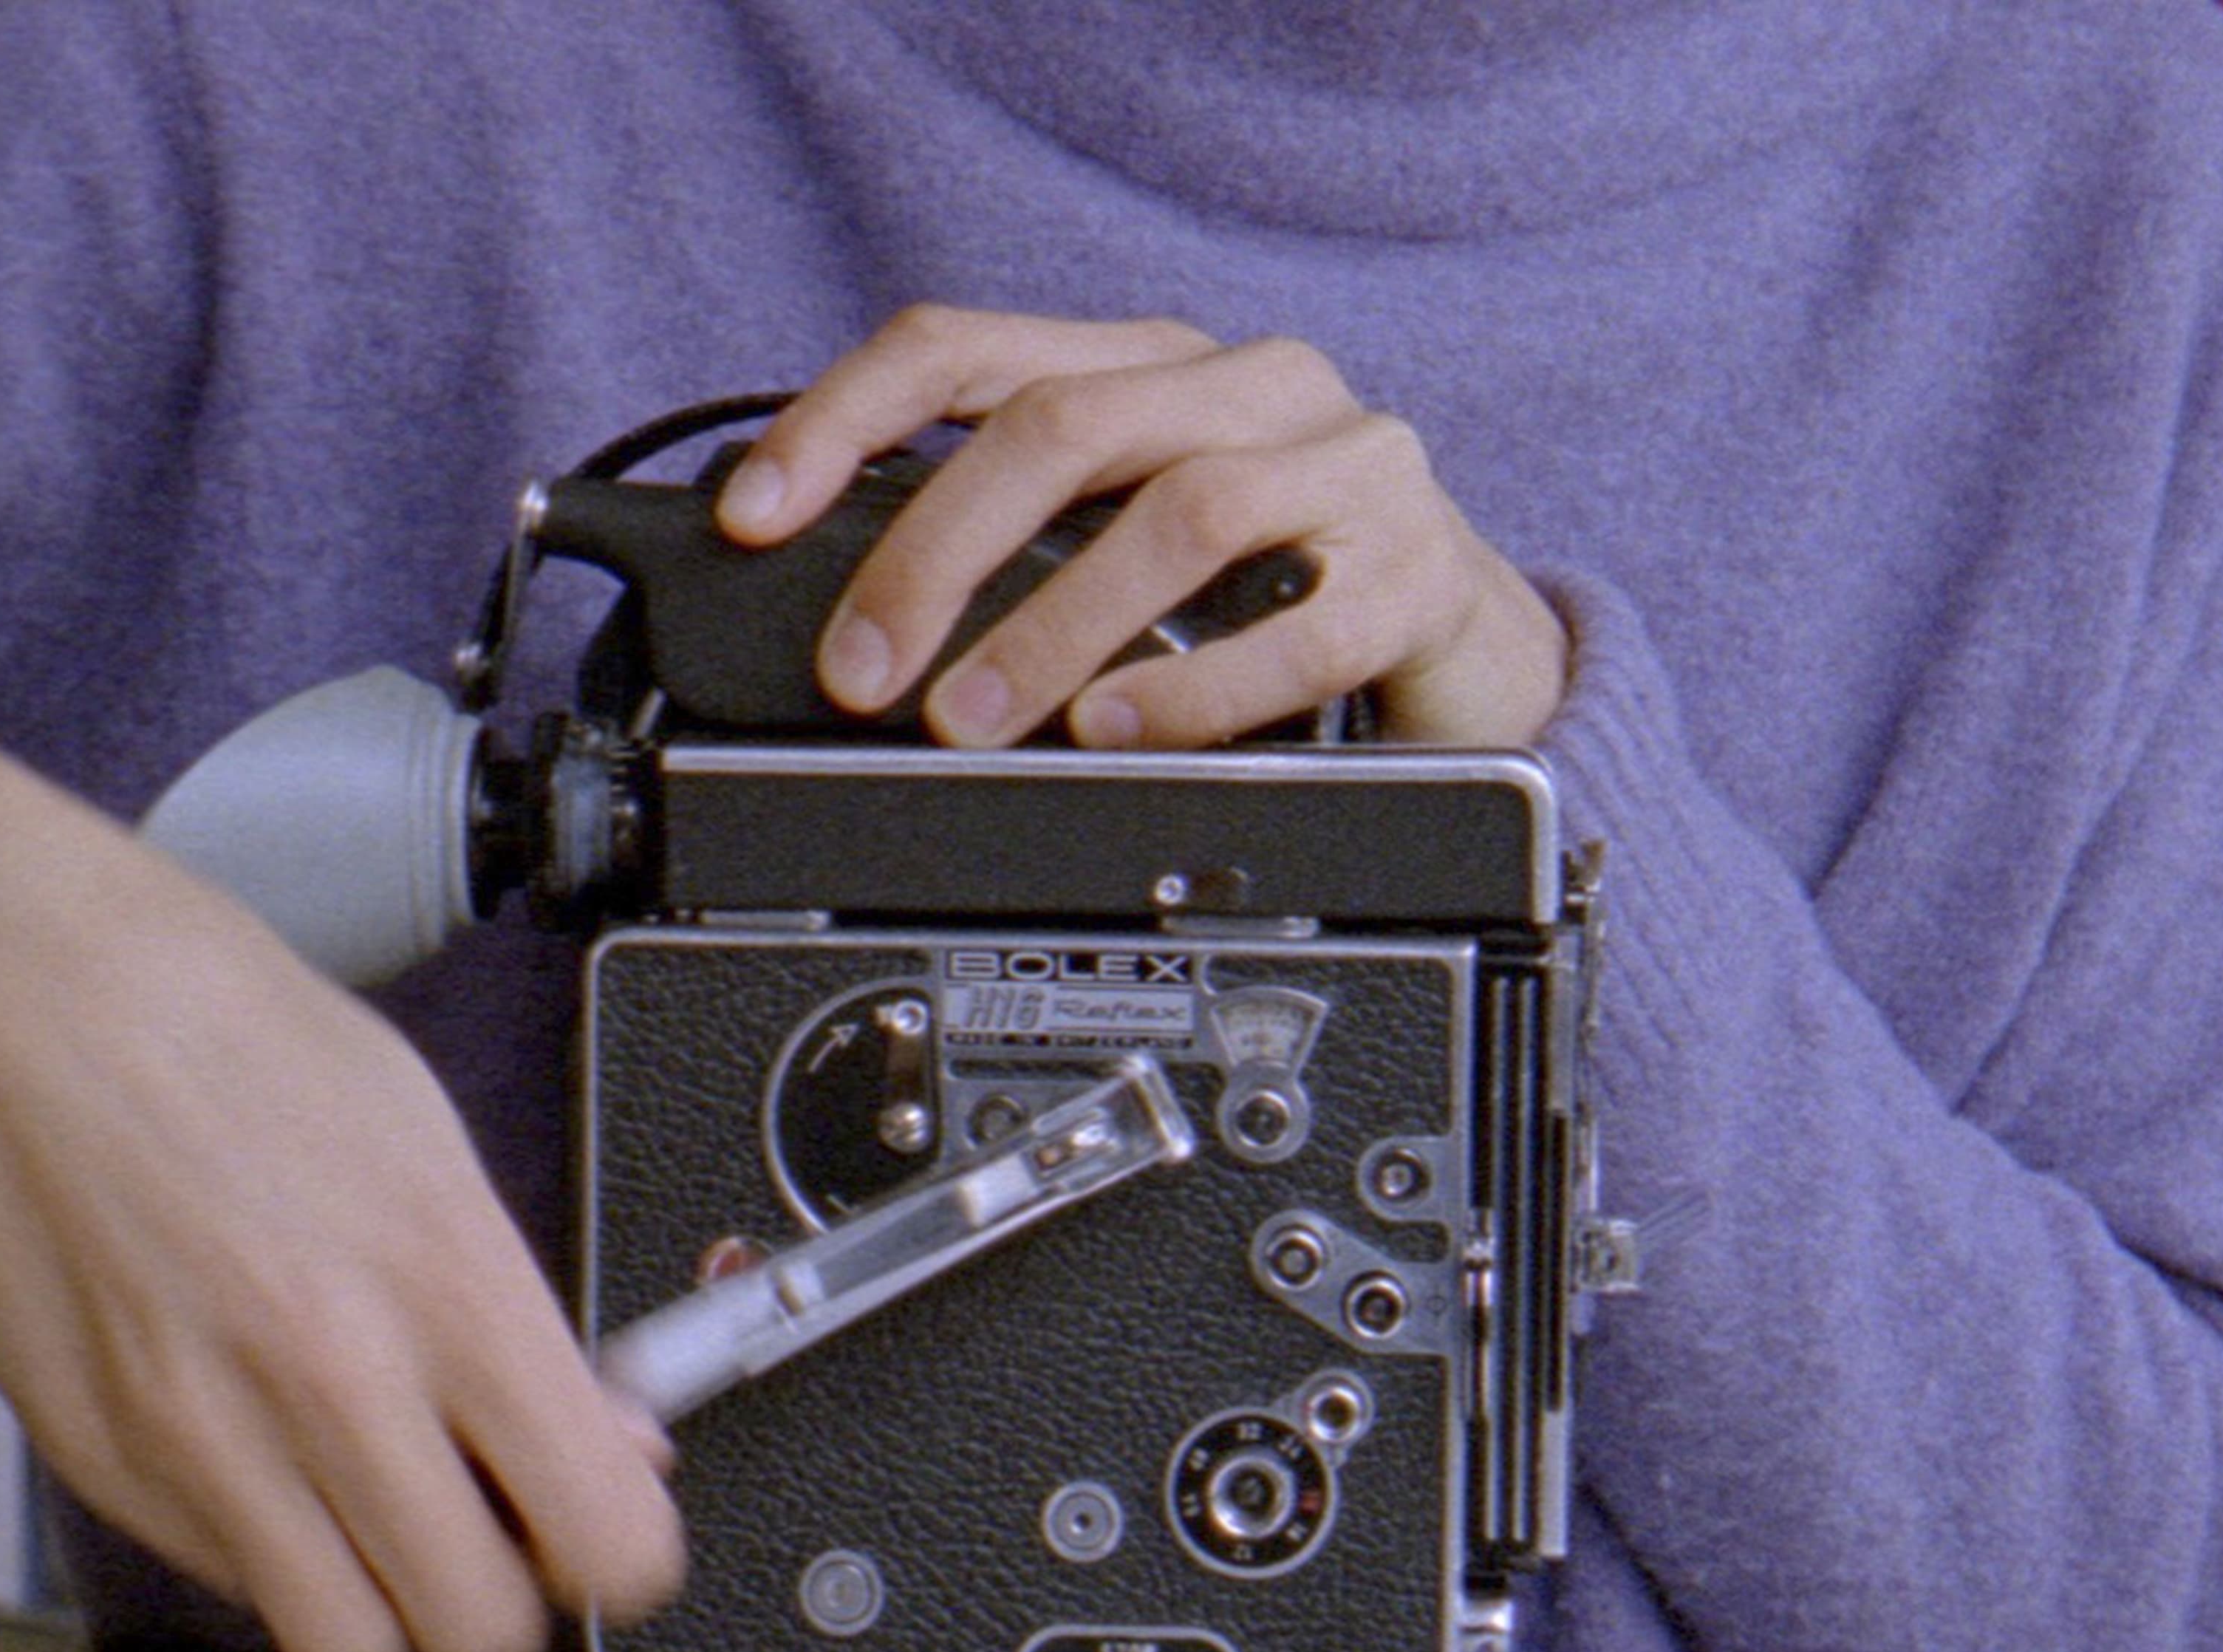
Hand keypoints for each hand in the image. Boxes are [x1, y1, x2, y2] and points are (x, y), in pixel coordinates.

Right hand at [0, 717, 682, 1651]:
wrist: (9, 1001)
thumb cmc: (223, 1038)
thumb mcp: (431, 1145)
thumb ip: (524, 1317)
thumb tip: (610, 1433)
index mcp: (446, 1284)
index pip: (599, 1531)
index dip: (625, 1556)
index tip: (613, 1532)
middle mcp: (331, 1378)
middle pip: (479, 1632)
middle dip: (506, 1597)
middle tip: (496, 1529)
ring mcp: (206, 1438)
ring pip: (350, 1649)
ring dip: (386, 1606)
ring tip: (382, 1519)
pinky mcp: (105, 1465)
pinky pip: (231, 1585)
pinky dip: (268, 1553)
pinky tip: (269, 1456)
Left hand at [713, 306, 1566, 751]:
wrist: (1468, 653)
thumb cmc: (1274, 593)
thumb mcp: (1127, 547)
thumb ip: (1017, 549)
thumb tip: (852, 628)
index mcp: (1150, 364)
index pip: (963, 347)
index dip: (841, 421)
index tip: (754, 518)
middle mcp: (1248, 388)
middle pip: (1061, 424)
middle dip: (936, 553)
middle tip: (865, 673)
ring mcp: (1347, 468)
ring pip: (1178, 512)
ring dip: (1052, 626)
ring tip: (974, 720)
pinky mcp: (1417, 570)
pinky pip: (1301, 624)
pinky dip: (1196, 687)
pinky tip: (1120, 732)